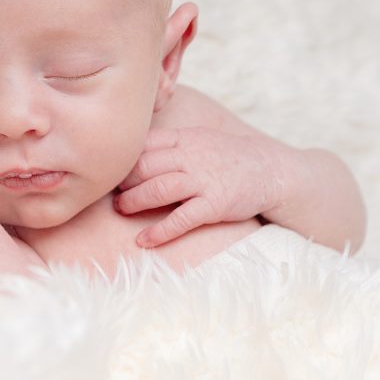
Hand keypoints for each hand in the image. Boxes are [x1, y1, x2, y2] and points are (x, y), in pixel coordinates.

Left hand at [113, 126, 289, 247]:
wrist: (270, 170)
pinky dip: (160, 231)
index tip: (109, 172)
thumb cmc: (226, 157)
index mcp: (183, 138)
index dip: (122, 160)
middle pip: (144, 166)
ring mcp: (203, 180)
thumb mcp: (196, 139)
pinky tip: (144, 240)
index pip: (142, 145)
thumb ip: (167, 144)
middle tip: (111, 194)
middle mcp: (191, 157)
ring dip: (134, 202)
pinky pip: (182, 219)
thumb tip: (128, 154)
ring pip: (158, 189)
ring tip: (121, 210)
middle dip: (123, 182)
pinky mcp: (215, 204)